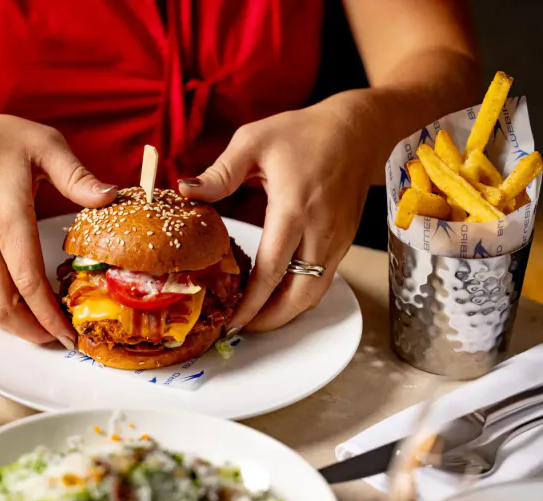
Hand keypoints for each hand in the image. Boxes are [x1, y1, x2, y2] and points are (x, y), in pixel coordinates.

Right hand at [0, 98, 116, 346]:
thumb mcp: (42, 144)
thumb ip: (76, 175)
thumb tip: (111, 197)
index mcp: (7, 217)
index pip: (27, 280)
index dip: (48, 314)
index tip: (68, 333)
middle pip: (2, 305)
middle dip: (31, 331)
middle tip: (59, 340)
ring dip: (12, 325)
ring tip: (41, 330)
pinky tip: (20, 304)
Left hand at [179, 96, 373, 331]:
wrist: (357, 129)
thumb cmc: (304, 132)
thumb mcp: (254, 141)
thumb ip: (220, 172)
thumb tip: (186, 191)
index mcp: (294, 210)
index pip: (272, 270)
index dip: (251, 303)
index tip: (232, 321)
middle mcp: (321, 232)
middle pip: (300, 295)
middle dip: (271, 320)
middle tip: (242, 328)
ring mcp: (337, 240)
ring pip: (315, 292)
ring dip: (287, 311)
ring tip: (257, 317)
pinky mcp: (344, 241)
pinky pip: (323, 279)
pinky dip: (301, 293)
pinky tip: (279, 293)